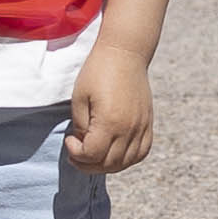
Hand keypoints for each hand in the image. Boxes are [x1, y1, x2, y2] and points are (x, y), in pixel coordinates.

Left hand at [66, 43, 158, 175]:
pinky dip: (128, 159)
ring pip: (126, 162)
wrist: (125, 52)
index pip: (92, 155)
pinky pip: (142, 152)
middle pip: (109, 164)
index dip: (76, 153)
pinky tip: (115, 153)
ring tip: (94, 155)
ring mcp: (141, 126)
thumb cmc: (98, 72)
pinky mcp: (148, 122)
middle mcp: (129, 128)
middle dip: (88, 164)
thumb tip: (84, 143)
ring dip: (107, 166)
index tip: (69, 140)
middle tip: (77, 153)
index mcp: (110, 121)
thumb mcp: (80, 98)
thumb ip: (81, 126)